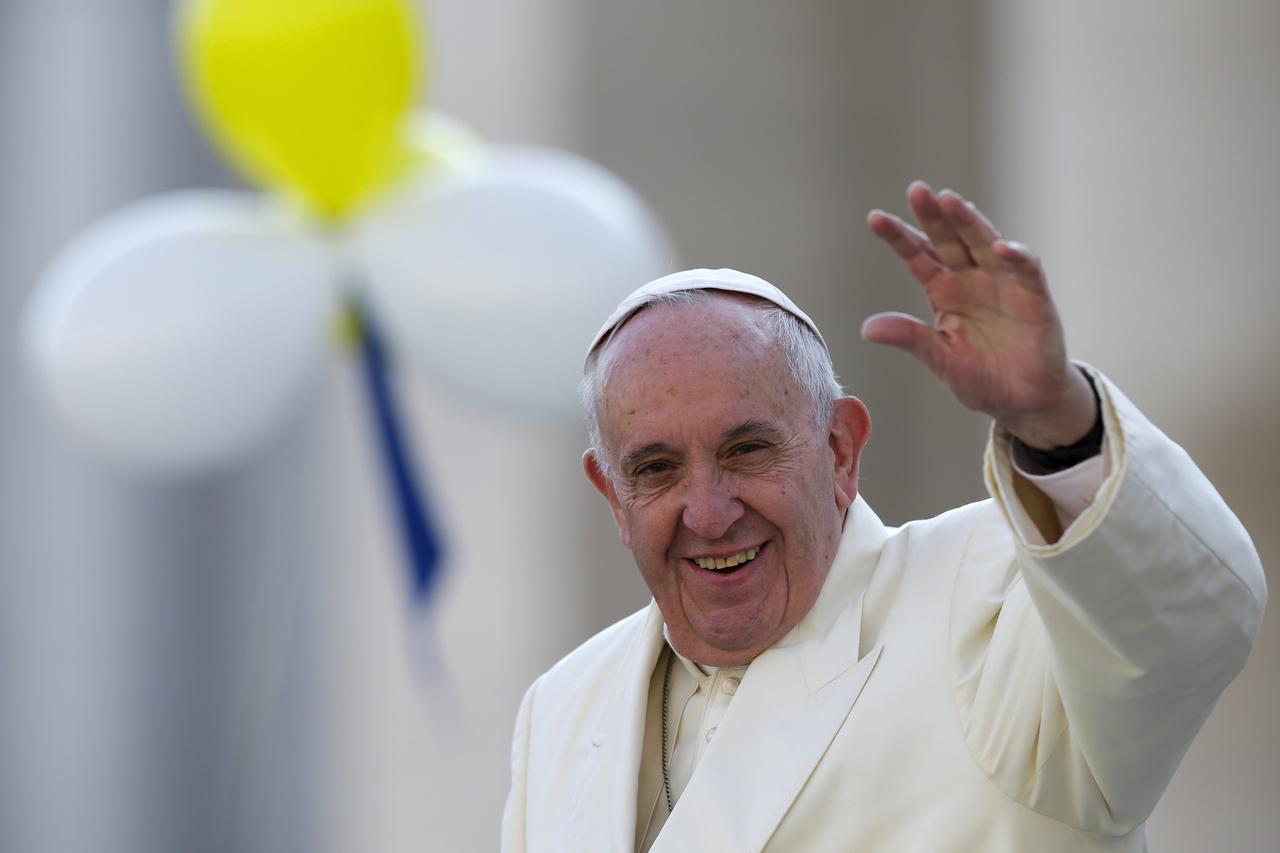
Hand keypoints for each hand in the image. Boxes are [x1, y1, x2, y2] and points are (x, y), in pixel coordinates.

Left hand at [863, 181, 1095, 448]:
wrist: (1023, 401)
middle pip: (949, 240)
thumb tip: (867, 329)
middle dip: (934, 215)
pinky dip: (1016, 257)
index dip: (899, 237)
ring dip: (969, 222)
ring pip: (984, 244)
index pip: (918, 256)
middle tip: (916, 190)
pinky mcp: (1035, 297)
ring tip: (951, 200)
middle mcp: (972, 280)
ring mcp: (1003, 285)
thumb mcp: (940, 359)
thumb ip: (910, 338)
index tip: (875, 218)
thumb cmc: (981, 378)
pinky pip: (1026, 271)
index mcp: (945, 292)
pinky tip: (1001, 248)